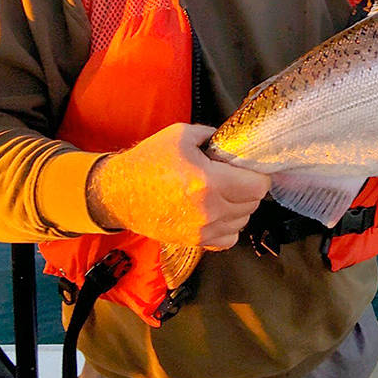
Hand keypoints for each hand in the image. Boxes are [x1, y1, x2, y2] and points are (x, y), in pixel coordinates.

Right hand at [85, 123, 269, 248]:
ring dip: (240, 206)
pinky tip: (217, 211)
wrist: (119, 192)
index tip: (250, 169)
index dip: (258, 174)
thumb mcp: (182, 135)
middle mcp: (209, 210)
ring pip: (243, 220)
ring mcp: (202, 230)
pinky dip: (229, 226)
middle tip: (234, 177)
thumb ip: (214, 137)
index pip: (257, 186)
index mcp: (208, 181)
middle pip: (253, 203)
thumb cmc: (149, 161)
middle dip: (248, 188)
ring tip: (223, 193)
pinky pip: (229, 239)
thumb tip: (235, 143)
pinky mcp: (195, 242)